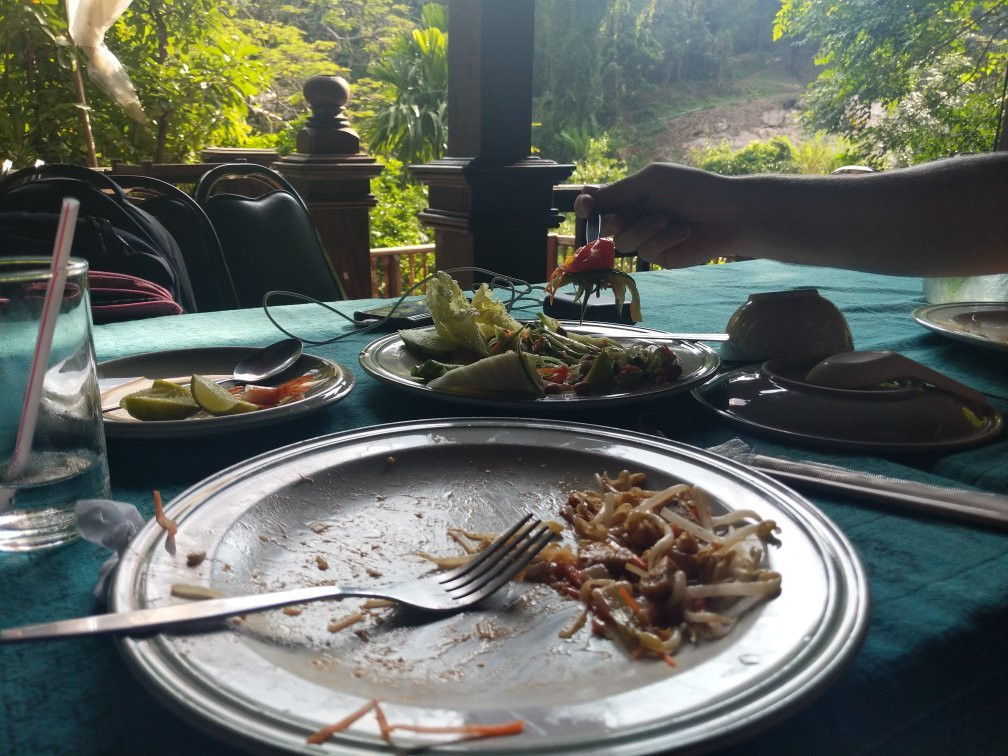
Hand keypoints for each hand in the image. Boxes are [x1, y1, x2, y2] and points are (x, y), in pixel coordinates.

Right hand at [574, 164, 737, 267]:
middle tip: (616, 220)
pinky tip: (683, 231)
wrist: (729, 212)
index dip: (587, 206)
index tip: (586, 206)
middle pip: (604, 227)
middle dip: (609, 223)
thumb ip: (619, 190)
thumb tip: (586, 195)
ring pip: (624, 242)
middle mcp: (636, 217)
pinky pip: (646, 252)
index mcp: (632, 195)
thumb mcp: (653, 180)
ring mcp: (647, 238)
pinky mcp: (660, 256)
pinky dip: (664, 239)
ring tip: (667, 219)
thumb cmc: (693, 189)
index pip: (599, 203)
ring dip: (644, 229)